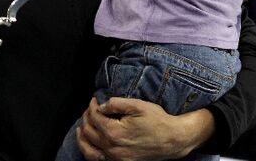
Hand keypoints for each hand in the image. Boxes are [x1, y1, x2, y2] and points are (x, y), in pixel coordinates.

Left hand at [76, 97, 212, 160]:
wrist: (172, 140)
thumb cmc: (157, 121)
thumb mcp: (138, 105)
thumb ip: (116, 104)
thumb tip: (102, 105)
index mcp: (115, 132)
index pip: (95, 117)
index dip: (92, 106)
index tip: (94, 100)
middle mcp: (112, 148)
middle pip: (90, 132)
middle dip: (87, 118)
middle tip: (91, 109)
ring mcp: (116, 158)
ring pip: (89, 150)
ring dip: (83, 137)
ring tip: (82, 127)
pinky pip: (99, 159)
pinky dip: (90, 151)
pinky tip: (91, 143)